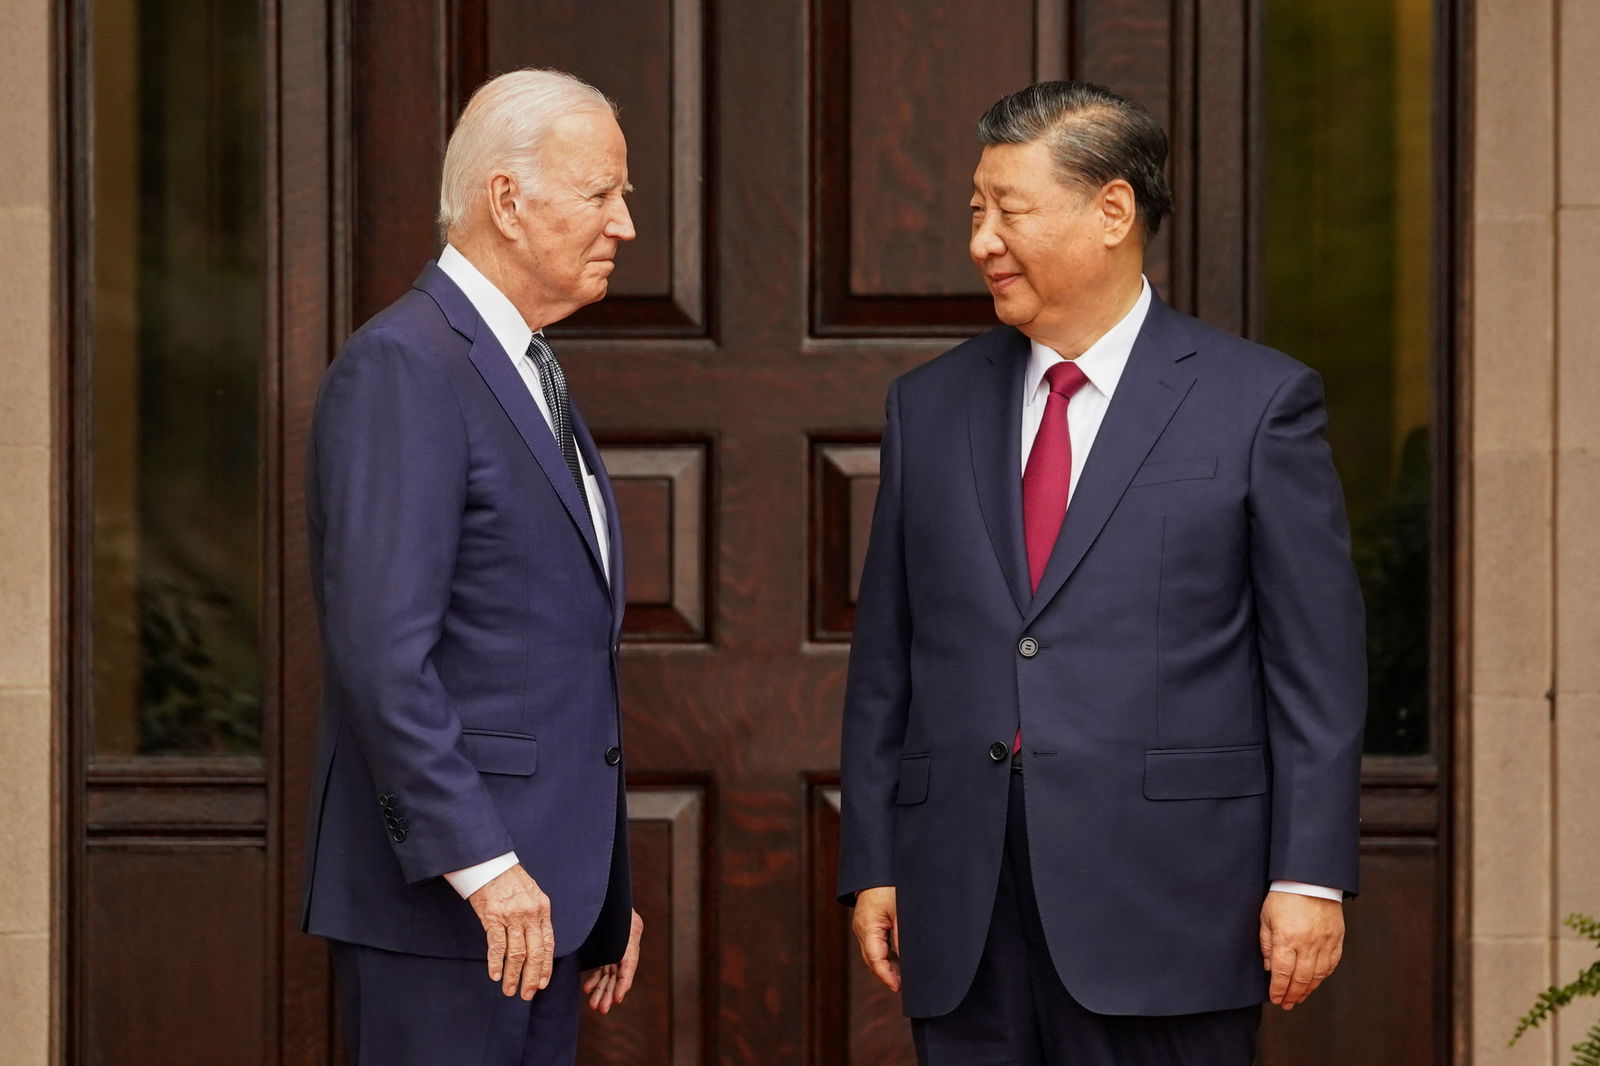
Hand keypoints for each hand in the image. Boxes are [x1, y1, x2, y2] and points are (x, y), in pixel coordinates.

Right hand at [468, 864, 554, 998]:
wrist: (491, 863)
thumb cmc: (510, 879)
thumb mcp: (532, 894)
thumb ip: (537, 917)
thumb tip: (538, 942)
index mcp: (543, 909)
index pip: (548, 944)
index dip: (546, 966)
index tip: (542, 984)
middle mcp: (530, 914)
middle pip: (534, 953)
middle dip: (531, 977)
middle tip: (527, 994)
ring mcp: (512, 916)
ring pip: (516, 953)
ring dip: (513, 975)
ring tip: (510, 991)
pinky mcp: (493, 917)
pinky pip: (497, 945)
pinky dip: (496, 963)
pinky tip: (496, 975)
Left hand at [583, 909, 643, 1013]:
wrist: (607, 891)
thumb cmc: (610, 899)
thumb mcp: (613, 910)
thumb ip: (613, 926)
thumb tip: (608, 942)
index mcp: (631, 935)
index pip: (629, 964)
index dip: (623, 983)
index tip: (617, 999)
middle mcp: (627, 944)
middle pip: (619, 973)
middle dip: (610, 993)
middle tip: (601, 1009)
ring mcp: (617, 948)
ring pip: (611, 974)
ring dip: (602, 990)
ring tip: (593, 1006)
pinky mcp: (608, 950)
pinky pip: (604, 968)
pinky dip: (596, 978)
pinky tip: (587, 988)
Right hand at [851, 886, 900, 991]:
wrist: (878, 866)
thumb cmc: (890, 885)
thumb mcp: (900, 911)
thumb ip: (903, 937)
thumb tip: (910, 960)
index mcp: (867, 927)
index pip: (875, 959)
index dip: (886, 976)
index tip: (898, 988)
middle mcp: (862, 929)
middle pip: (873, 960)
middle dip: (887, 974)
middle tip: (904, 986)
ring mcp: (864, 926)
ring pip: (874, 953)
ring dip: (887, 965)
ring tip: (904, 977)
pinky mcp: (868, 923)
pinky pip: (876, 944)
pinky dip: (886, 954)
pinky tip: (899, 960)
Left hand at [1259, 890, 1343, 1009]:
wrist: (1310, 880)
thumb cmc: (1284, 896)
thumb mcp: (1266, 917)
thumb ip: (1267, 944)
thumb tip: (1270, 968)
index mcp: (1287, 938)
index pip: (1282, 973)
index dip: (1278, 989)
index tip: (1275, 998)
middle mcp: (1307, 944)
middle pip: (1300, 978)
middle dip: (1292, 994)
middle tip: (1286, 1004)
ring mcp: (1324, 943)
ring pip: (1317, 975)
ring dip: (1308, 990)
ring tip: (1299, 998)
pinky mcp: (1336, 939)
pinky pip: (1331, 964)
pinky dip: (1323, 977)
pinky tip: (1315, 982)